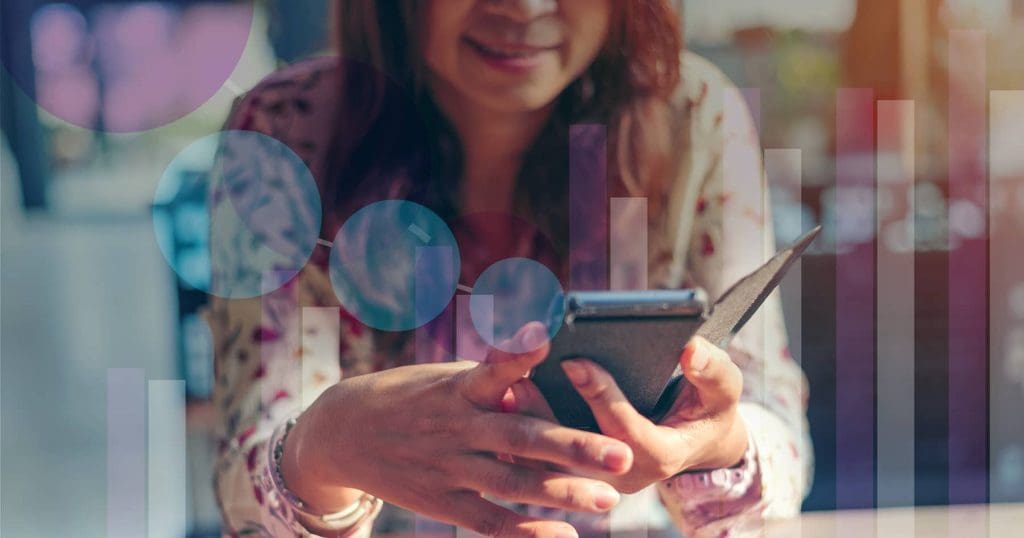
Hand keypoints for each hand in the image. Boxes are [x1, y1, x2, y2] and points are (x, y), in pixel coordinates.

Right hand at [282, 323, 633, 537]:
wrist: (341, 433)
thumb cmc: (407, 397)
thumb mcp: (443, 378)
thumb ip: (492, 384)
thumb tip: (542, 374)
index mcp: (459, 389)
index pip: (494, 369)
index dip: (519, 354)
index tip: (546, 339)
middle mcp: (457, 428)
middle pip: (521, 437)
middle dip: (572, 446)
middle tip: (622, 456)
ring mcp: (449, 468)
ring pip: (512, 483)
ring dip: (561, 492)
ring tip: (607, 501)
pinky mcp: (441, 501)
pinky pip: (490, 520)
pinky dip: (526, 532)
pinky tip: (565, 535)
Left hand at [512, 336, 746, 493]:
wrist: (694, 439)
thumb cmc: (707, 408)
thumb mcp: (723, 390)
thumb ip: (712, 370)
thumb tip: (690, 349)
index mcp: (661, 456)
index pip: (625, 431)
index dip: (601, 396)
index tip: (576, 361)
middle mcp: (621, 476)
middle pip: (576, 450)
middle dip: (548, 412)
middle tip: (521, 378)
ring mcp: (593, 479)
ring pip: (549, 458)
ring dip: (525, 422)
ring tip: (501, 386)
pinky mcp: (572, 472)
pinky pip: (538, 456)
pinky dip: (519, 428)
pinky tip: (499, 396)